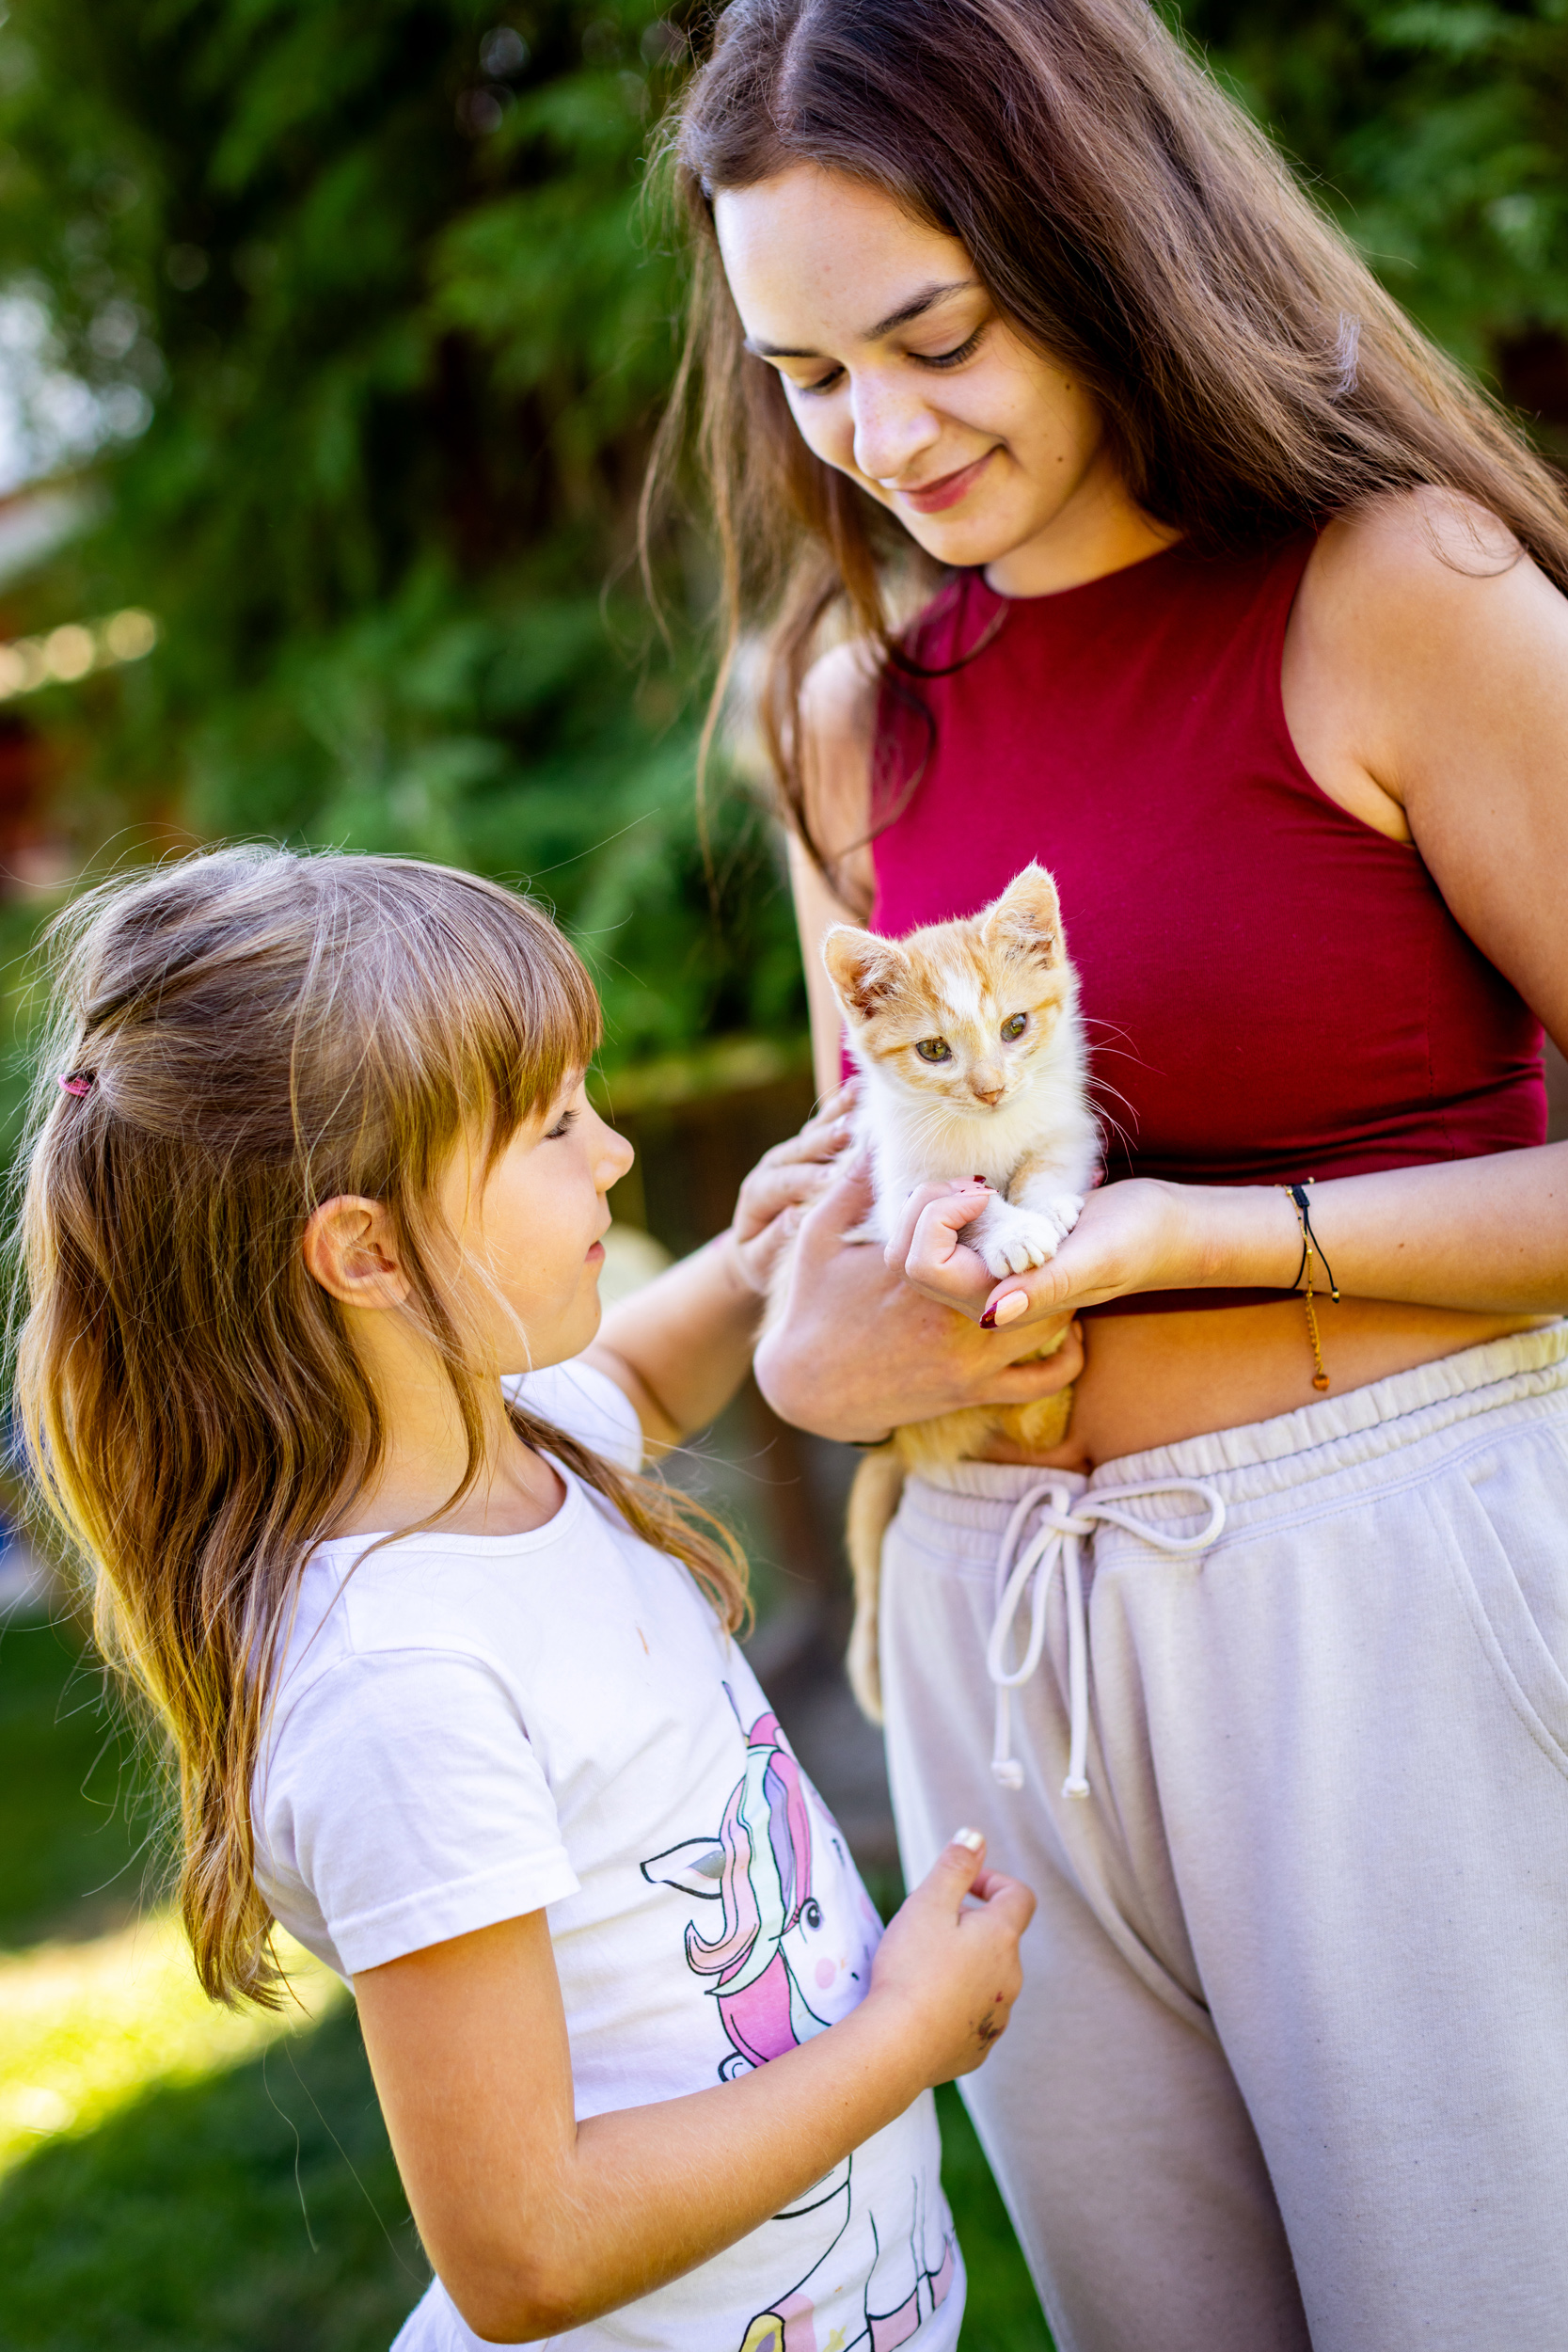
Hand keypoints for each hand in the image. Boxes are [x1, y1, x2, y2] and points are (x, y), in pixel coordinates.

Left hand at [725, 1083, 856, 1295]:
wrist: (756, 1246)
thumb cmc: (761, 1258)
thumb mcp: (759, 1258)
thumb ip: (773, 1238)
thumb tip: (795, 1217)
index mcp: (758, 1193)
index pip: (785, 1184)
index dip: (809, 1179)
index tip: (833, 1178)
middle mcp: (773, 1166)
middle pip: (801, 1151)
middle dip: (826, 1143)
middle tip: (851, 1135)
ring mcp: (792, 1153)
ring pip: (814, 1131)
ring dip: (836, 1116)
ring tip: (858, 1100)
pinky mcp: (808, 1147)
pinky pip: (824, 1124)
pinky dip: (841, 1108)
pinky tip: (859, 1089)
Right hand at [754, 1154, 1082, 1440]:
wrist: (810, 1388)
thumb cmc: (811, 1308)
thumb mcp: (817, 1238)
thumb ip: (848, 1185)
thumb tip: (872, 1132)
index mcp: (909, 1278)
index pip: (947, 1221)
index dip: (951, 1199)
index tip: (961, 1194)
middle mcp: (948, 1319)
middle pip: (1018, 1268)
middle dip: (1024, 1240)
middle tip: (1015, 1226)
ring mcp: (968, 1361)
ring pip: (1046, 1322)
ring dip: (1053, 1292)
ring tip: (1040, 1268)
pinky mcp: (975, 1392)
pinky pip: (1043, 1379)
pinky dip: (1065, 1358)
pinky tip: (1065, 1334)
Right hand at [868, 1831, 1034, 2083]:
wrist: (899, 2046)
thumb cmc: (911, 1967)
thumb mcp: (928, 1904)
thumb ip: (955, 1866)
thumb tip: (975, 1836)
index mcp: (1002, 1938)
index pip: (1019, 1896)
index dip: (992, 1882)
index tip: (962, 1886)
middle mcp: (1011, 1977)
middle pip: (1000, 1939)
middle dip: (970, 1926)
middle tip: (926, 1928)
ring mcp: (998, 2016)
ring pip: (988, 1979)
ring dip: (964, 1966)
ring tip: (921, 1969)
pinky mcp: (978, 2047)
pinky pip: (973, 2016)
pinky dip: (955, 2005)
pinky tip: (923, 2007)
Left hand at [892, 1174, 1197, 1332]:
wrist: (1163, 1230)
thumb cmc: (1137, 1240)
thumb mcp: (1095, 1258)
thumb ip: (1046, 1286)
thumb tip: (995, 1315)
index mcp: (999, 1305)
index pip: (922, 1266)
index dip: (936, 1219)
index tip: (982, 1192)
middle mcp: (983, 1296)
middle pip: (905, 1257)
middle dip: (924, 1209)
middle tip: (975, 1185)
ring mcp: (984, 1275)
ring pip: (915, 1244)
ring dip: (933, 1205)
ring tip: (979, 1188)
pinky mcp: (989, 1253)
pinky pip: (937, 1233)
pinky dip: (946, 1204)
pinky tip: (983, 1192)